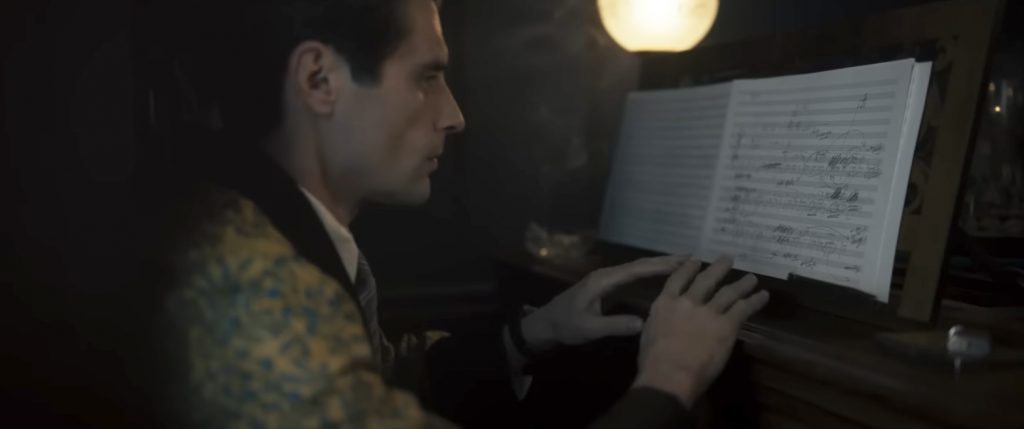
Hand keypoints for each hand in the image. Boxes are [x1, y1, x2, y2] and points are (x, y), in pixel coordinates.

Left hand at [521, 255, 689, 352]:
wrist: (546, 324)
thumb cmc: (565, 325)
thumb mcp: (588, 329)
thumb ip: (614, 325)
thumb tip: (644, 323)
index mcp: (603, 280)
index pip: (636, 269)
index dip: (659, 265)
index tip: (682, 262)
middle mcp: (606, 275)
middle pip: (639, 264)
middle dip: (664, 260)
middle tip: (691, 257)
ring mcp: (606, 278)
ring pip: (637, 267)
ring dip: (658, 264)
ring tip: (683, 262)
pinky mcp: (606, 285)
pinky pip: (632, 274)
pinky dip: (649, 271)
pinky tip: (661, 274)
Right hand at [633, 256, 768, 407]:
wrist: (670, 374)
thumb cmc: (653, 361)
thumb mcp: (649, 332)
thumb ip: (658, 320)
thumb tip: (663, 316)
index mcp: (665, 303)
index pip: (678, 278)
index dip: (688, 267)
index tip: (696, 259)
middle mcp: (688, 301)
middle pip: (706, 279)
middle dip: (718, 268)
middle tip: (728, 259)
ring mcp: (708, 312)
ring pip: (728, 292)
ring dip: (742, 284)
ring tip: (751, 278)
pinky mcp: (726, 325)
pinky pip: (743, 309)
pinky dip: (754, 301)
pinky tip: (763, 296)